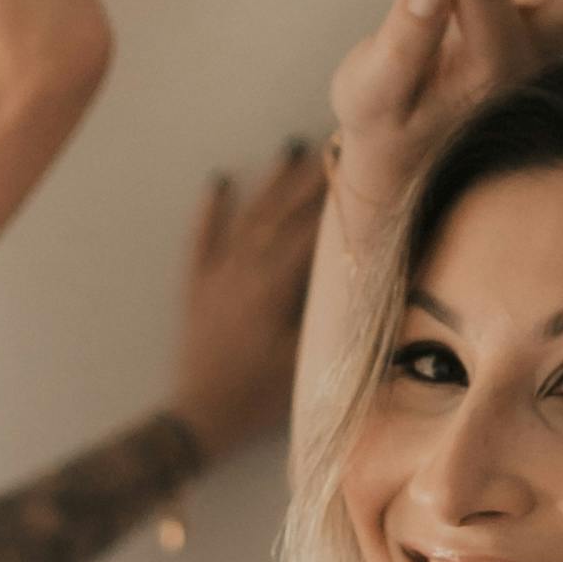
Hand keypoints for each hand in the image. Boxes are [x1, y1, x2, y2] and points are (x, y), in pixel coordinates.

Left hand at [170, 143, 328, 462]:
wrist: (200, 417)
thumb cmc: (257, 395)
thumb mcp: (305, 359)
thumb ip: (331, 318)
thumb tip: (366, 284)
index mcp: (273, 286)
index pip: (310, 231)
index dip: (335, 199)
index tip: (359, 168)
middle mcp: (244, 270)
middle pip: (282, 213)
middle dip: (309, 178)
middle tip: (334, 144)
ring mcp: (217, 275)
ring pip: (248, 218)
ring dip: (270, 183)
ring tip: (290, 149)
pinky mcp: (196, 287)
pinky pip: (202, 239)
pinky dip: (209, 209)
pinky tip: (217, 181)